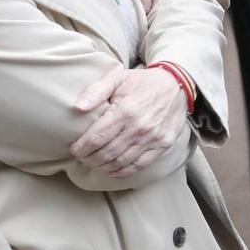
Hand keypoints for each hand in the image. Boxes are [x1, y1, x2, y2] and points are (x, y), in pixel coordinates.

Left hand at [70, 67, 185, 176]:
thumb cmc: (142, 82)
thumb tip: (77, 107)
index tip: (74, 149)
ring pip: (121, 162)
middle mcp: (139, 128)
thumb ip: (96, 91)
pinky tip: (112, 169)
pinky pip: (139, 165)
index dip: (81, 148)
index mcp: (125, 111)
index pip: (96, 138)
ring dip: (103, 167)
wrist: (175, 85)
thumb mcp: (117, 78)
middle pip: (107, 153)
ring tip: (94, 163)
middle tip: (82, 158)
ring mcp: (153, 139)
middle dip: (89, 159)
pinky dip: (122, 171)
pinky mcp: (162, 146)